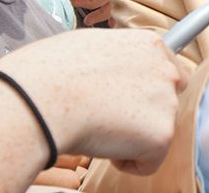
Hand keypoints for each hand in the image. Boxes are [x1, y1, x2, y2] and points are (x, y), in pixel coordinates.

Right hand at [0, 29, 181, 175]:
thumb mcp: (88, 47)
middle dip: (140, 113)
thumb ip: (114, 59)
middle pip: (165, 102)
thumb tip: (112, 75)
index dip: (141, 90)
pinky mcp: (162, 134)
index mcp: (148, 44)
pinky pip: (149, 162)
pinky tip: (101, 146)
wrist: (41, 97)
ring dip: (130, 137)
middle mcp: (165, 69)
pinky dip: (127, 163)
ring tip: (95, 126)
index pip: (164, 70)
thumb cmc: (48, 72)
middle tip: (103, 115)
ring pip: (154, 132)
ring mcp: (167, 101)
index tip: (121, 100)